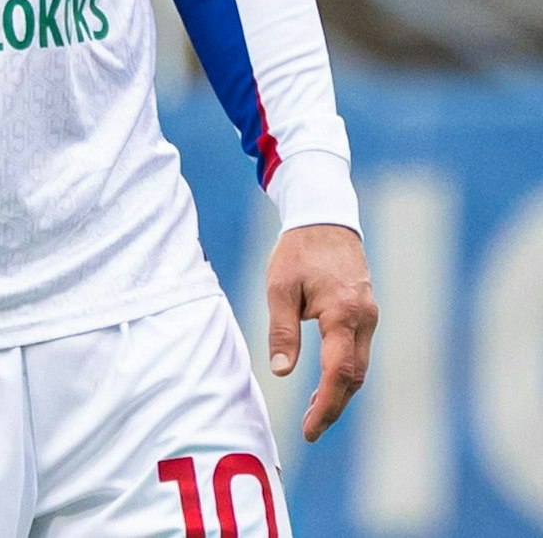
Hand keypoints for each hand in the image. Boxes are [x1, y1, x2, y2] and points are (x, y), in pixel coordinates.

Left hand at [265, 223, 377, 441]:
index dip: (326, 405)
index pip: (340, 372)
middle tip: (310, 429)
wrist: (325, 220)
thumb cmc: (298, 251)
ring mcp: (369, 317)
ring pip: (359, 366)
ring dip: (339, 391)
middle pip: (355, 376)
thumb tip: (281, 371)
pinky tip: (324, 382)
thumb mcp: (279, 288)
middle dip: (334, 406)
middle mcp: (365, 319)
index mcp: (344, 313)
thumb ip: (282, 330)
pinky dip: (343, 372)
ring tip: (313, 412)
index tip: (310, 430)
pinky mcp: (366, 313)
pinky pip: (358, 351)